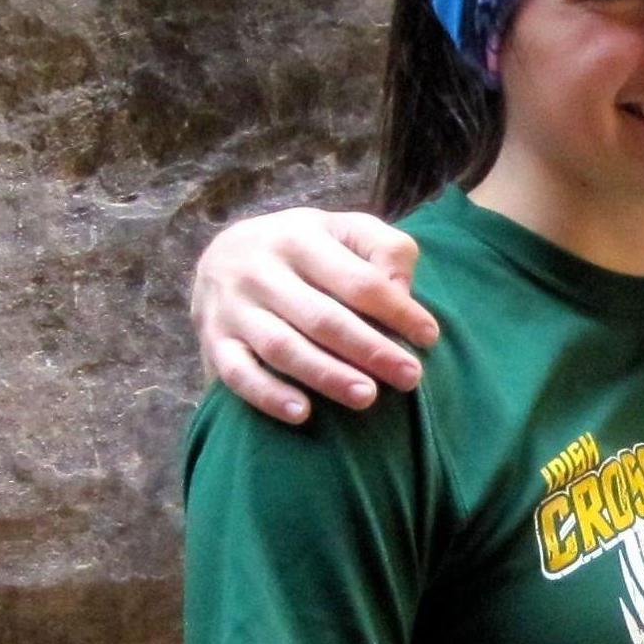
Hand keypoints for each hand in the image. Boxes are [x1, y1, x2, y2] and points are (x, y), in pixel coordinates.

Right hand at [193, 209, 438, 420]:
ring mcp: (233, 307)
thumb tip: (402, 292)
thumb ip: (384, 248)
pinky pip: (238, 373)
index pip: (358, 280)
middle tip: (410, 377)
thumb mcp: (343, 230)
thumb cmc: (305, 249)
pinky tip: (303, 413)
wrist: (223, 254)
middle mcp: (260, 270)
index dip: (398, 310)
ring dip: (326, 375)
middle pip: (323, 317)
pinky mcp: (214, 341)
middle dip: (370, 349)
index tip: (429, 337)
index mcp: (299, 237)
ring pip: (282, 347)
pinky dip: (269, 395)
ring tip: (367, 397)